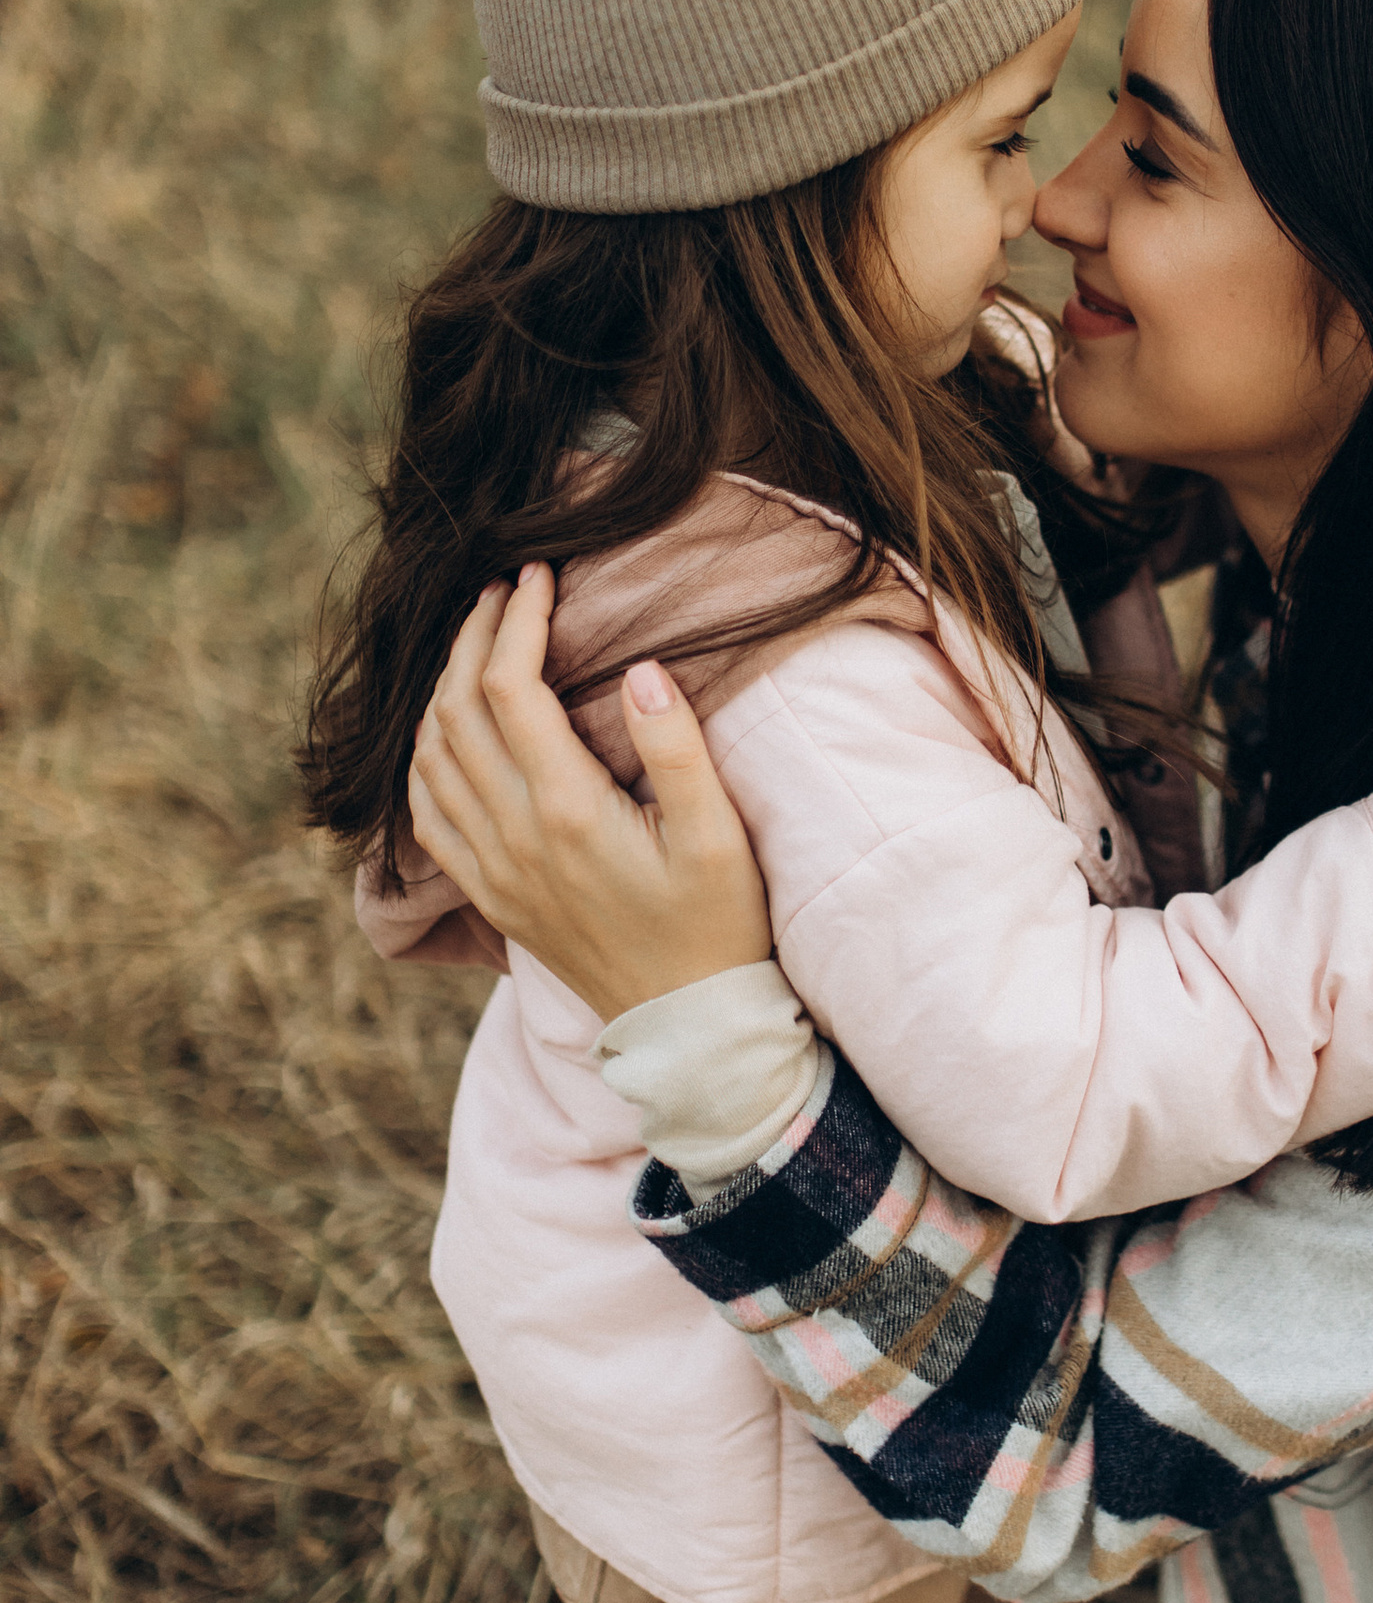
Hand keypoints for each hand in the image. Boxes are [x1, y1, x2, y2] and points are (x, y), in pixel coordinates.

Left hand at [405, 567, 776, 1022]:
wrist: (687, 1026)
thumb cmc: (718, 926)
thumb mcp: (719, 836)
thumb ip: (676, 748)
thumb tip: (640, 668)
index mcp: (568, 812)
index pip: (512, 689)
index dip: (516, 622)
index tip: (538, 576)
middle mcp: (513, 837)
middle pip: (456, 711)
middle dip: (472, 638)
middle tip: (501, 591)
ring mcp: (491, 869)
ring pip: (428, 757)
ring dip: (442, 689)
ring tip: (477, 644)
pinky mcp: (488, 894)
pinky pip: (425, 814)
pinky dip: (423, 757)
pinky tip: (446, 730)